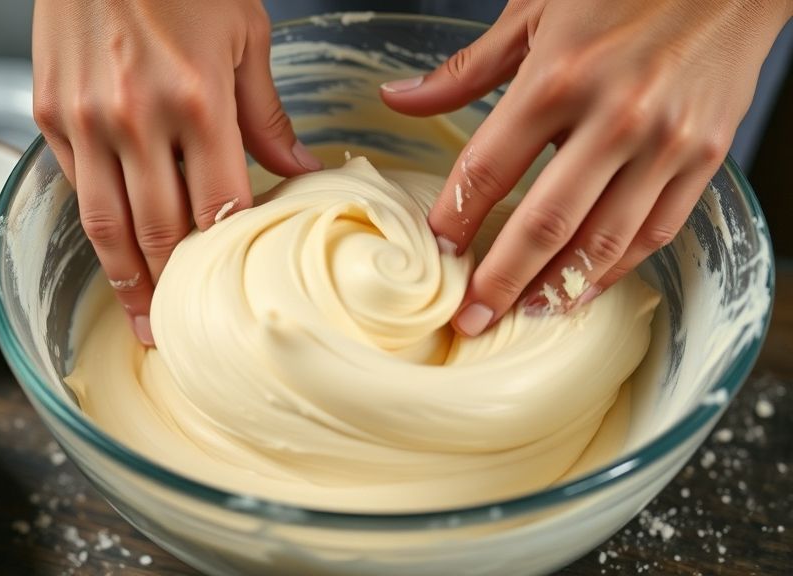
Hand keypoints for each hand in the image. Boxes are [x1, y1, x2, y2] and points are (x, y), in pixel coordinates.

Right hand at [33, 0, 321, 344]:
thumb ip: (266, 116)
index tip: (231, 292)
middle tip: (179, 335)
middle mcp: (137, 120)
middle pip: (158, 231)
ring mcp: (85, 120)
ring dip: (124, 280)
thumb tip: (300, 173)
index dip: (223, 258)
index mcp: (198, 103)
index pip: (215, 207)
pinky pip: (73, 186)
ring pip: (105, 224)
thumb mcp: (245, 35)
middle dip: (171, 291)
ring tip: (140, 318)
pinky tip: (110, 255)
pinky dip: (93, 228)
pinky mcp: (48, 112)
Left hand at [381, 0, 792, 335]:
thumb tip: (398, 99)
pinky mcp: (705, 156)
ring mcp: (665, 142)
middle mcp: (614, 117)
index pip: (488, 170)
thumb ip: (464, 70)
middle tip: (470, 320)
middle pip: (543, 224)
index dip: (454, 219)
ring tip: (522, 316)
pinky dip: (616, 268)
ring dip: (556, 288)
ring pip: (603, 241)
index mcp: (558, 78)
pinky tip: (582, 288)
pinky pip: (655, 231)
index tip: (436, 254)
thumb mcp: (534, 11)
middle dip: (499, 281)